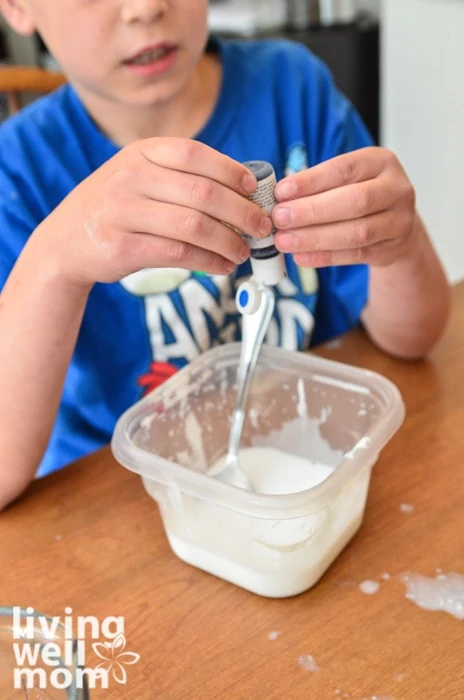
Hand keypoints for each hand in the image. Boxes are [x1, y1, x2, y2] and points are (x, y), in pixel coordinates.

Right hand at [43, 138, 271, 286]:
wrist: (65, 241)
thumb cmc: (116, 208)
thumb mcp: (138, 178)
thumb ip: (180, 178)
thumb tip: (242, 192)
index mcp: (140, 154)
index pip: (194, 153)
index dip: (230, 171)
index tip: (253, 189)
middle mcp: (130, 178)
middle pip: (202, 193)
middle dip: (241, 212)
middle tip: (261, 227)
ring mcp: (123, 212)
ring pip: (194, 226)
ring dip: (229, 242)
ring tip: (244, 252)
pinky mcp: (122, 247)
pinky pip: (178, 254)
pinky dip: (208, 262)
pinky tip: (222, 266)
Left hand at [272, 147, 417, 267]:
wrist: (396, 225)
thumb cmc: (362, 195)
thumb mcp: (347, 180)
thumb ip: (319, 185)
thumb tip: (279, 197)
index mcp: (381, 162)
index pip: (344, 169)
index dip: (311, 181)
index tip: (281, 192)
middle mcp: (396, 190)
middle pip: (355, 201)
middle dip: (312, 211)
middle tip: (280, 218)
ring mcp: (398, 222)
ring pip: (357, 232)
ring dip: (316, 238)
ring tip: (285, 241)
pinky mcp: (390, 250)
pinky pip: (355, 256)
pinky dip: (325, 257)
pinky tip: (301, 256)